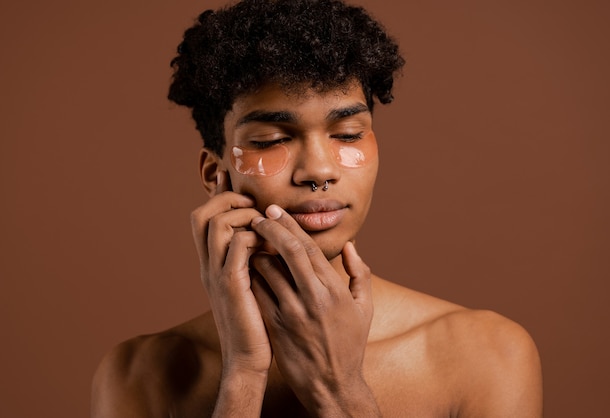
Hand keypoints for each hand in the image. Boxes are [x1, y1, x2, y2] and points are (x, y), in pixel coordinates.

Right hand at [190, 171, 270, 375]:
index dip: (215, 195)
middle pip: (201, 215)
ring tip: (264, 225)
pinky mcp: (231, 285)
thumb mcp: (249, 287)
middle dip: (226, 201)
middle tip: (251, 204)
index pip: (204, 221)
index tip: (229, 178)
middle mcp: (208, 266)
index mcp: (212, 265)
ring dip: (243, 216)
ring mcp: (217, 275)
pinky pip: (237, 245)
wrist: (248, 359)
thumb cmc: (255, 324)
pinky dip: (254, 237)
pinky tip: (271, 245)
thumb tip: (264, 239)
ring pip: (216, 224)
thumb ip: (250, 262)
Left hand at [249, 204, 378, 414]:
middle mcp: (313, 298)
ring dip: (258, 251)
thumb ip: (360, 273)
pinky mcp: (276, 327)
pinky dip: (251, 276)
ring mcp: (292, 313)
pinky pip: (258, 293)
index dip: (290, 225)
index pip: (309, 248)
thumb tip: (351, 246)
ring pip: (268, 270)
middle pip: (289, 252)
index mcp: (334, 290)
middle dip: (271, 228)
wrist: (332, 385)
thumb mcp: (365, 308)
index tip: (276, 211)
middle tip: (259, 215)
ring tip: (250, 240)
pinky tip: (247, 267)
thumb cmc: (350, 344)